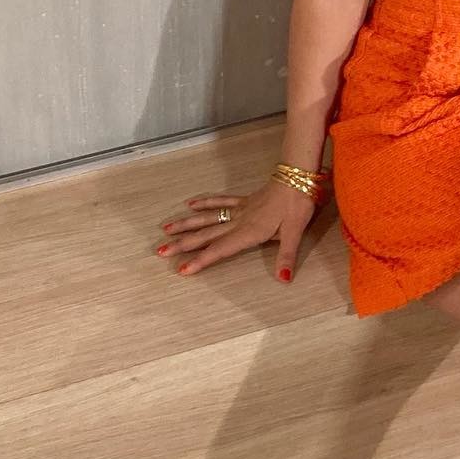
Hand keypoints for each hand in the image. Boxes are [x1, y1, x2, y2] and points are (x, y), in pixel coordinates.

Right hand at [155, 177, 327, 280]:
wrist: (297, 179)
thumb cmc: (296, 207)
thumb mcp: (294, 233)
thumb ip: (286, 256)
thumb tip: (283, 278)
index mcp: (249, 232)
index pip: (220, 249)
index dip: (201, 260)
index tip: (182, 269)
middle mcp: (239, 221)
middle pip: (206, 235)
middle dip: (183, 244)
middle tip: (161, 251)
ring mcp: (239, 210)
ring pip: (207, 218)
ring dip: (186, 224)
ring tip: (167, 230)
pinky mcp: (243, 201)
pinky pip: (220, 201)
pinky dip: (204, 203)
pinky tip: (190, 204)